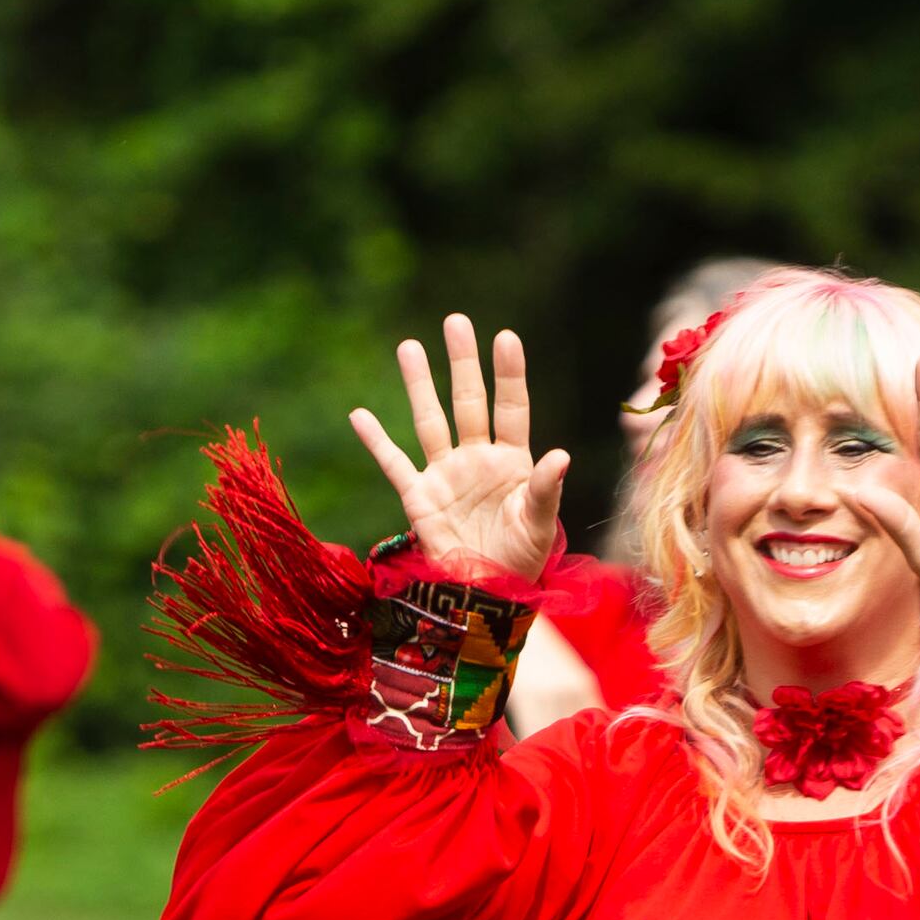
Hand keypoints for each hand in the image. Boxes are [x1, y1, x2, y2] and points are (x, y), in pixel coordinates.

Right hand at [348, 316, 569, 587]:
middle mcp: (477, 459)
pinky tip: (358, 414)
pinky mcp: (419, 498)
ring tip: (408, 346)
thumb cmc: (520, 561)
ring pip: (430, 420)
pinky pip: (394, 464)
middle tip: (456, 321)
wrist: (487, 598)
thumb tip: (561, 455)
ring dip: (420, 385)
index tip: (505, 338)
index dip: (508, 374)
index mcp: (512, 461)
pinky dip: (376, 441)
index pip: (511, 408)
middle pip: (469, 401)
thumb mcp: (540, 525)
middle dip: (462, 363)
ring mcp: (445, 475)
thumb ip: (547, 489)